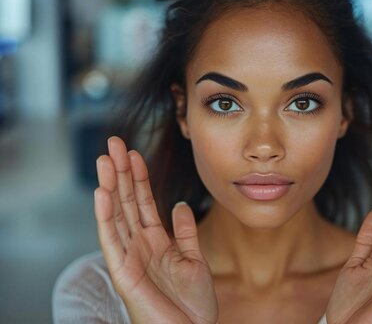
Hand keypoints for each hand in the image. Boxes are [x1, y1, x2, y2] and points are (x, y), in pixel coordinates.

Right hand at [94, 136, 217, 323]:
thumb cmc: (193, 303)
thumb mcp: (194, 259)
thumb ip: (185, 232)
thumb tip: (178, 204)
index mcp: (156, 240)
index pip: (143, 201)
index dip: (138, 176)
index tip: (134, 152)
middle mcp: (139, 245)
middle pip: (126, 201)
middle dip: (120, 172)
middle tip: (113, 143)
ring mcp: (130, 257)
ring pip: (117, 214)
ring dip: (110, 186)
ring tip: (105, 159)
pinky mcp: (124, 272)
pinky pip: (113, 240)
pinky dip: (106, 216)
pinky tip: (103, 193)